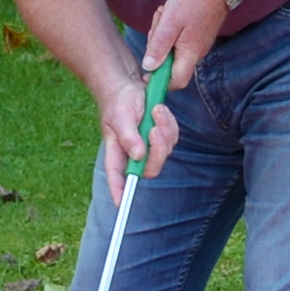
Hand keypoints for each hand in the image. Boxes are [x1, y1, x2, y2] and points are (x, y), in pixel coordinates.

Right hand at [96, 70, 178, 203]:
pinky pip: (172, 138)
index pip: (117, 177)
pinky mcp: (161, 138)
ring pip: (164, 152)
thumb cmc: (119, 102)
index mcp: (117, 153)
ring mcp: (148, 147)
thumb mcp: (120, 117)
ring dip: (164, 130)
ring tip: (155, 110)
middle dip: (157, 150)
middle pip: (149, 169)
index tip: (121, 203)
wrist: (129, 87)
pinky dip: (169, 124)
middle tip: (155, 129)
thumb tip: (137, 155)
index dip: (118, 191)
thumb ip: (128, 136)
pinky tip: (160, 110)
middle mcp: (133, 154)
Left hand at [139, 0, 236, 93]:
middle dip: (157, 49)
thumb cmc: (193, 1)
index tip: (147, 71)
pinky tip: (169, 15)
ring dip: (162, 36)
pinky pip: (178, 41)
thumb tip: (148, 68)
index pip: (176, 82)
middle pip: (171, 65)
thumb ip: (159, 46)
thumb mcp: (170, 22)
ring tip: (163, 15)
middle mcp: (196, 54)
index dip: (160, 81)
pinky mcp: (197, 37)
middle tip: (156, 26)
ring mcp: (197, 45)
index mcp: (190, 54)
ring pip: (172, 50)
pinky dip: (170, 30)